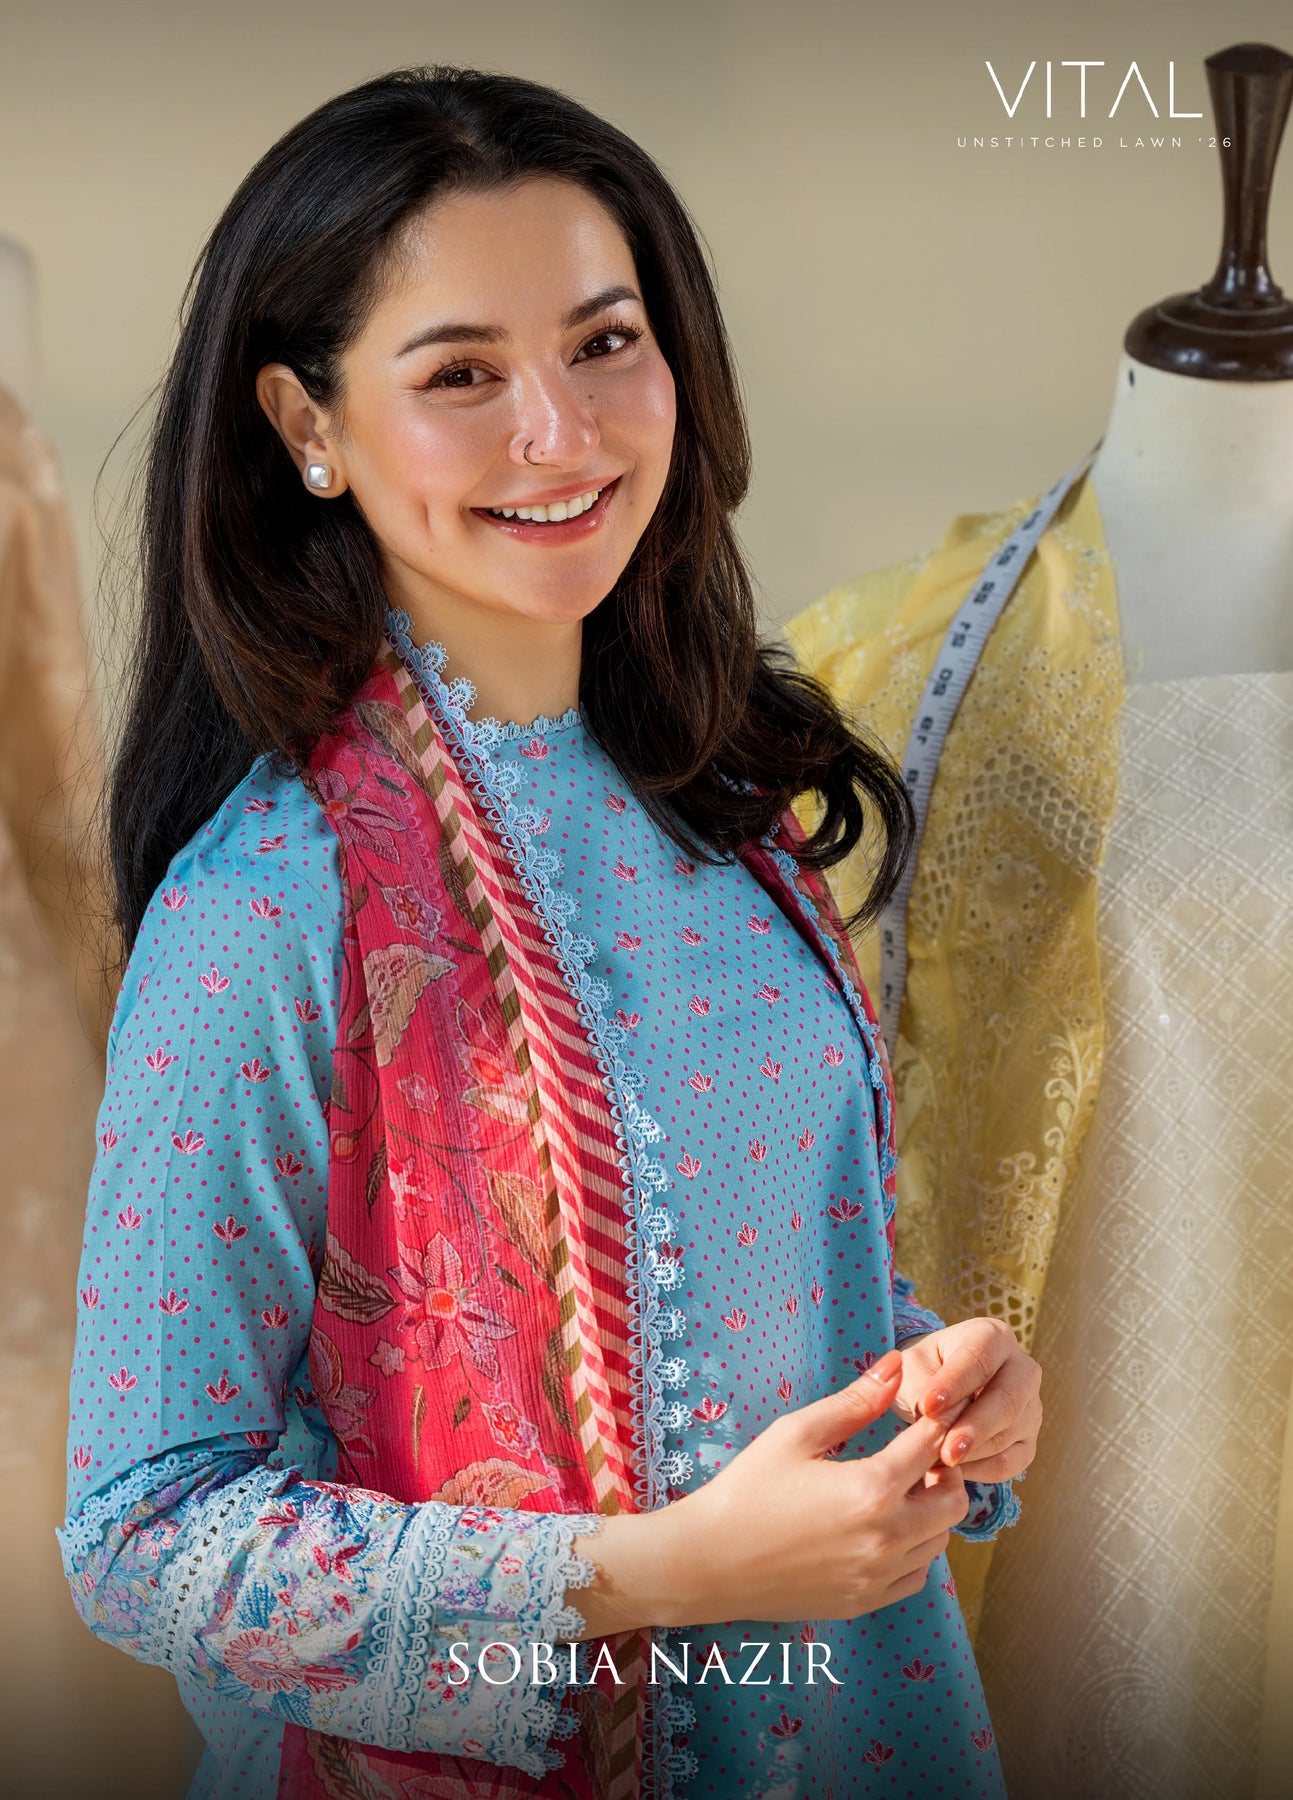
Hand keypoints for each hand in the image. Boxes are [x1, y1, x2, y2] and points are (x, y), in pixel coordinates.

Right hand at [643, 1349, 970, 1629]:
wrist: (710, 1561)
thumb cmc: (749, 1488)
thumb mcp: (796, 1433)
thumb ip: (854, 1401)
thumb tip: (894, 1365)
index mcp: (873, 1488)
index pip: (931, 1446)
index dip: (936, 1422)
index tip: (929, 1412)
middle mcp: (887, 1537)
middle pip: (954, 1499)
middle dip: (944, 1470)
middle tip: (916, 1454)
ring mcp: (880, 1575)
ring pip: (941, 1539)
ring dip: (932, 1510)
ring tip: (900, 1488)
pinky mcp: (868, 1601)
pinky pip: (918, 1575)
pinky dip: (916, 1549)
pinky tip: (885, 1528)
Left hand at [895, 1318, 1041, 1481]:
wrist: (935, 1391)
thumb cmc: (922, 1371)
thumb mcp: (911, 1368)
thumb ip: (919, 1387)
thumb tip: (937, 1418)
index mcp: (992, 1336)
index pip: (979, 1358)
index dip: (954, 1383)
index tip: (927, 1406)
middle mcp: (1022, 1368)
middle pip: (1008, 1400)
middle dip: (975, 1427)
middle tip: (946, 1450)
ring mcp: (1030, 1407)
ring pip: (1010, 1434)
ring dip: (975, 1453)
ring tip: (938, 1464)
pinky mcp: (1027, 1441)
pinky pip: (1011, 1462)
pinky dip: (982, 1471)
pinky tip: (953, 1472)